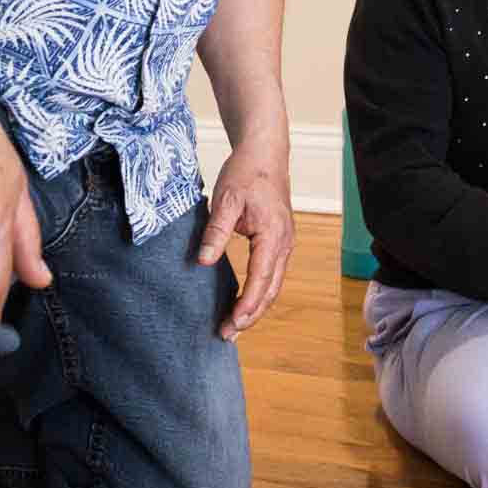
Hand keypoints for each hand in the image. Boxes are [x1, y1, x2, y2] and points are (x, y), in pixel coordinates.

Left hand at [199, 151, 294, 338]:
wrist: (265, 153)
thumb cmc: (246, 173)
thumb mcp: (225, 200)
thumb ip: (216, 232)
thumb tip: (203, 262)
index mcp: (273, 233)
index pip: (261, 277)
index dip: (247, 304)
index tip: (233, 323)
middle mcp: (284, 242)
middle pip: (270, 288)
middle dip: (251, 315)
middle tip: (227, 334)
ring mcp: (284, 243)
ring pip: (273, 284)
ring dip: (256, 307)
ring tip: (234, 327)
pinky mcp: (279, 241)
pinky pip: (272, 274)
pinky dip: (259, 293)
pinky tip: (244, 303)